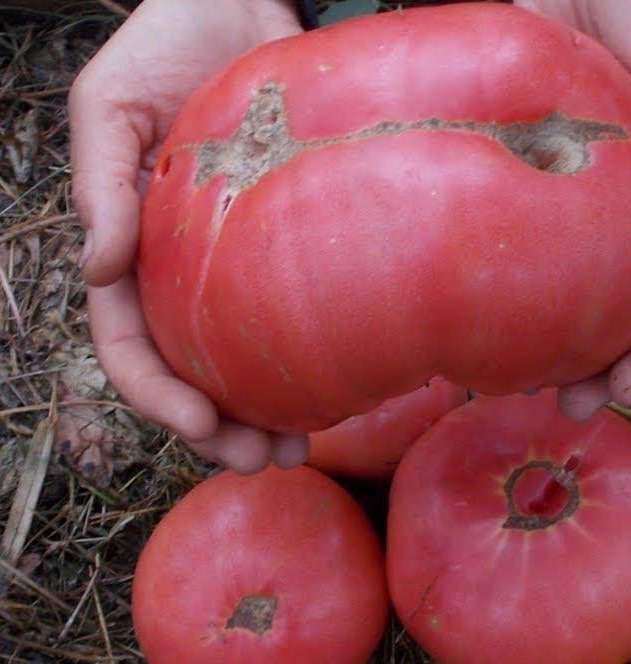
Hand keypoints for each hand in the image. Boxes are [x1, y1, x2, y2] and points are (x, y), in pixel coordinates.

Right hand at [69, 0, 307, 472]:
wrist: (242, 5)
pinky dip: (318, 355)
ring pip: (250, 357)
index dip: (159, 395)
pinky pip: (303, 308)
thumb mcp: (109, 104)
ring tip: (303, 449)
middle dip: (222, 426)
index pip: (131, 343)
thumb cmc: (169, 46)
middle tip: (264, 460)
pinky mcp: (297, 240)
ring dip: (271, 411)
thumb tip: (95, 272)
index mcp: (136, 248)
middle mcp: (188, 269)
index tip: (203, 428)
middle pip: (195, 370)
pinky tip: (345, 387)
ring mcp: (243, 260)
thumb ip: (100, 184)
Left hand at [515, 0, 630, 418]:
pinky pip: (502, 233)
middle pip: (613, 307)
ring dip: (539, 339)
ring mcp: (565, 199)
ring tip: (507, 383)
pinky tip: (465, 312)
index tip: (619, 394)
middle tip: (560, 407)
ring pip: (556, 284)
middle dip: (596, 366)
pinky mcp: (512, 171)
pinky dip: (491, 278)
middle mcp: (617, 211)